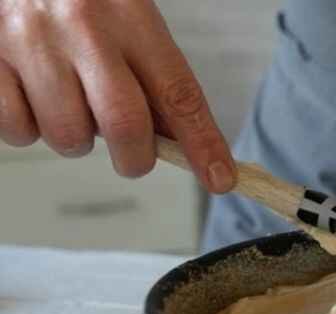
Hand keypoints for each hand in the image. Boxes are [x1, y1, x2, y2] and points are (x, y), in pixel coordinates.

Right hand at [0, 0, 234, 192]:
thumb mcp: (129, 20)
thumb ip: (154, 79)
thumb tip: (182, 146)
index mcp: (130, 15)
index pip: (178, 93)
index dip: (203, 144)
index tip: (220, 179)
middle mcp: (81, 27)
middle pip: (125, 124)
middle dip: (136, 159)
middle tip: (133, 157)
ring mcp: (29, 42)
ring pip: (68, 136)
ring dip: (77, 140)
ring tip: (70, 105)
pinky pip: (17, 130)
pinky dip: (29, 129)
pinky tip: (32, 96)